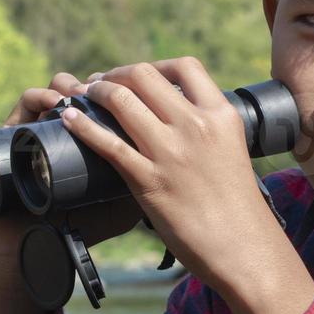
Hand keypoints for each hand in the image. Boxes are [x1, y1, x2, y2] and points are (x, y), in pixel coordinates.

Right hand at [0, 71, 144, 264]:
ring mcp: (39, 124)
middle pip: (91, 84)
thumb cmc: (80, 230)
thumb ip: (151, 183)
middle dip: (105, 83)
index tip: (146, 96)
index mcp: (95, 135)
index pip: (115, 96)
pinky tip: (55, 106)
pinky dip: (41, 96)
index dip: (131, 89)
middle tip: (115, 93)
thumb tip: (180, 162)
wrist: (31, 249)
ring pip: (59, 85)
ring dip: (74, 85)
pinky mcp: (11, 132)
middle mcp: (67, 125)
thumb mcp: (124, 208)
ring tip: (83, 97)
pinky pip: (27, 101)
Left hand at [59, 57, 289, 298]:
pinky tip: (69, 119)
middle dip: (116, 74)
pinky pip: (108, 143)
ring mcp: (171, 153)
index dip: (153, 65)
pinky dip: (83, 126)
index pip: (184, 66)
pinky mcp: (150, 182)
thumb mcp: (231, 149)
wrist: (244, 248)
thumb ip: (206, 127)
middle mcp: (196, 126)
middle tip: (101, 84)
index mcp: (221, 115)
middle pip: (144, 75)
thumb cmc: (237, 205)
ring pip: (121, 100)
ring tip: (84, 96)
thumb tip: (174, 114)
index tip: (136, 75)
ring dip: (96, 92)